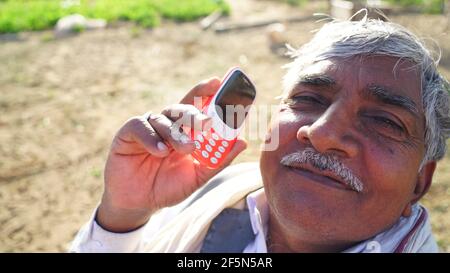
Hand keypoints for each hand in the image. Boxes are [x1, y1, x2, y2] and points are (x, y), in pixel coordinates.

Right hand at [96, 78, 246, 231]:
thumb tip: (243, 142)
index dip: (206, 92)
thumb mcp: (197, 176)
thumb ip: (218, 161)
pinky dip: (152, 138)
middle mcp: (167, 124)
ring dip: (176, 133)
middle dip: (195, 114)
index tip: (218, 82)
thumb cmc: (168, 187)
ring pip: (164, 118)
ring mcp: (148, 127)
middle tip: (206, 123)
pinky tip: (160, 151)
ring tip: (186, 149)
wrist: (139, 203)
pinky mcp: (128, 133)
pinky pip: (141, 127)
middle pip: (182, 109)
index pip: (197, 105)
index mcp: (185, 131)